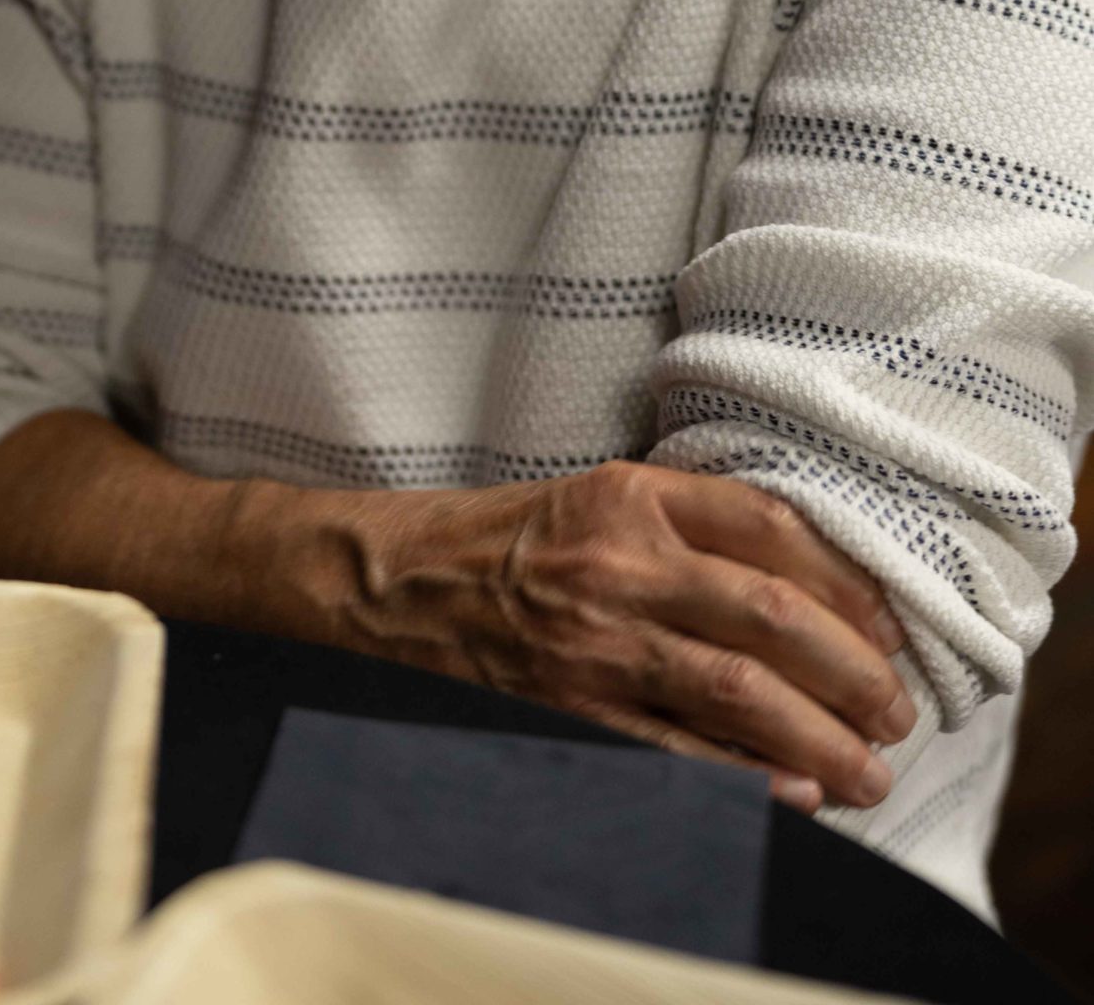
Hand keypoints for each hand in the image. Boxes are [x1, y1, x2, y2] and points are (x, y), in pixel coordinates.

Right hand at [337, 460, 915, 812]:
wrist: (392, 582)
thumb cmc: (504, 537)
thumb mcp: (598, 495)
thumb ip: (690, 519)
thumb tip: (802, 577)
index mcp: (632, 495)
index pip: (772, 528)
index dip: (848, 582)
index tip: (887, 625)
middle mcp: (620, 562)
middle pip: (772, 615)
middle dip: (852, 672)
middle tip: (895, 711)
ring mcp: (594, 641)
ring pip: (738, 691)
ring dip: (820, 738)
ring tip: (868, 771)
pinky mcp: (569, 709)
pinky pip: (676, 752)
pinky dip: (746, 779)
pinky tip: (793, 794)